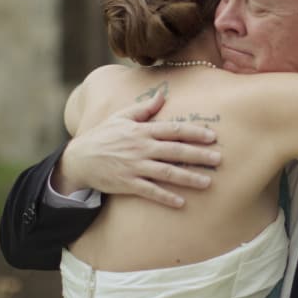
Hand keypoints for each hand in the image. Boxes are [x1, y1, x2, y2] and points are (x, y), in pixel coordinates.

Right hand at [53, 88, 219, 207]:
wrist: (79, 158)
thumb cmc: (104, 135)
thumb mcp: (121, 117)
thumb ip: (144, 108)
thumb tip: (163, 94)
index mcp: (142, 130)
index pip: (173, 130)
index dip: (194, 132)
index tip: (212, 136)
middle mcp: (141, 147)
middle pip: (175, 151)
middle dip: (198, 155)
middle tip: (219, 159)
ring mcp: (134, 166)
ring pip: (166, 172)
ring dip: (188, 177)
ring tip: (208, 182)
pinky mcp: (127, 183)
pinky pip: (150, 191)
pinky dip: (166, 197)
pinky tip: (181, 203)